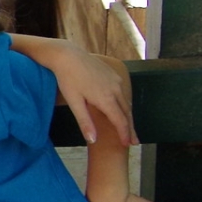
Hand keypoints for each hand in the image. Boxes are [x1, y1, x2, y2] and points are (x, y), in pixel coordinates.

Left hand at [12, 36, 135, 143]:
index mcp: (106, 98)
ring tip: (129, 129)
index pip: (120, 121)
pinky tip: (122, 110)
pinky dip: (124, 105)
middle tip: (134, 142)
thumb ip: (85, 122)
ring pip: (126, 103)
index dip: (124, 134)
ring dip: (128, 117)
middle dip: (130, 128)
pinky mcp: (113, 75)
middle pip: (127, 113)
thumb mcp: (74, 102)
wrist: (68, 55)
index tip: (127, 145)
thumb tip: (93, 140)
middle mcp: (115, 90)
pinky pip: (122, 93)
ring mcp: (116, 81)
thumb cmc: (68, 79)